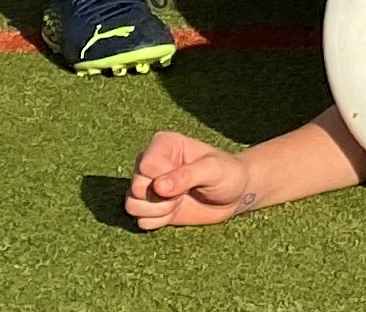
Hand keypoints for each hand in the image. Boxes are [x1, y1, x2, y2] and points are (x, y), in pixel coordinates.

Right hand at [126, 132, 252, 230]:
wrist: (234, 195)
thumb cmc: (227, 174)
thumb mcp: (213, 170)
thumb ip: (187, 175)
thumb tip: (158, 187)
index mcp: (163, 144)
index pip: (146, 165)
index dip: (165, 178)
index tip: (187, 176)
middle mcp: (150, 162)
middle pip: (136, 187)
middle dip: (162, 198)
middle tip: (184, 192)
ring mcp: (148, 185)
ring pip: (132, 205)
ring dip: (159, 210)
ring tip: (179, 201)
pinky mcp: (150, 206)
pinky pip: (140, 221)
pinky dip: (158, 221)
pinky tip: (175, 211)